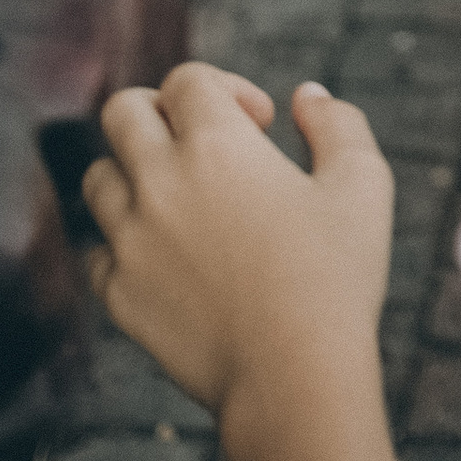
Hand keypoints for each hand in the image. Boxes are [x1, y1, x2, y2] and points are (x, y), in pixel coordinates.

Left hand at [82, 66, 393, 427]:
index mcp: (216, 144)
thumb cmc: (336, 279)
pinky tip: (168, 259)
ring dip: (135, 174)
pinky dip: (124, 245)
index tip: (260, 125)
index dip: (226, 88)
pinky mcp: (117, 294)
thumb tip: (306, 96)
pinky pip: (97, 251)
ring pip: (98, 178)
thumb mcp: (362, 185)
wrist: (292, 380)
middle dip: (160, 112)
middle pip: (122, 112)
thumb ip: (338, 123)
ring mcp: (129, 240)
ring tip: (182, 202)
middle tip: (201, 145)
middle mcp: (159, 182)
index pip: (187, 79)